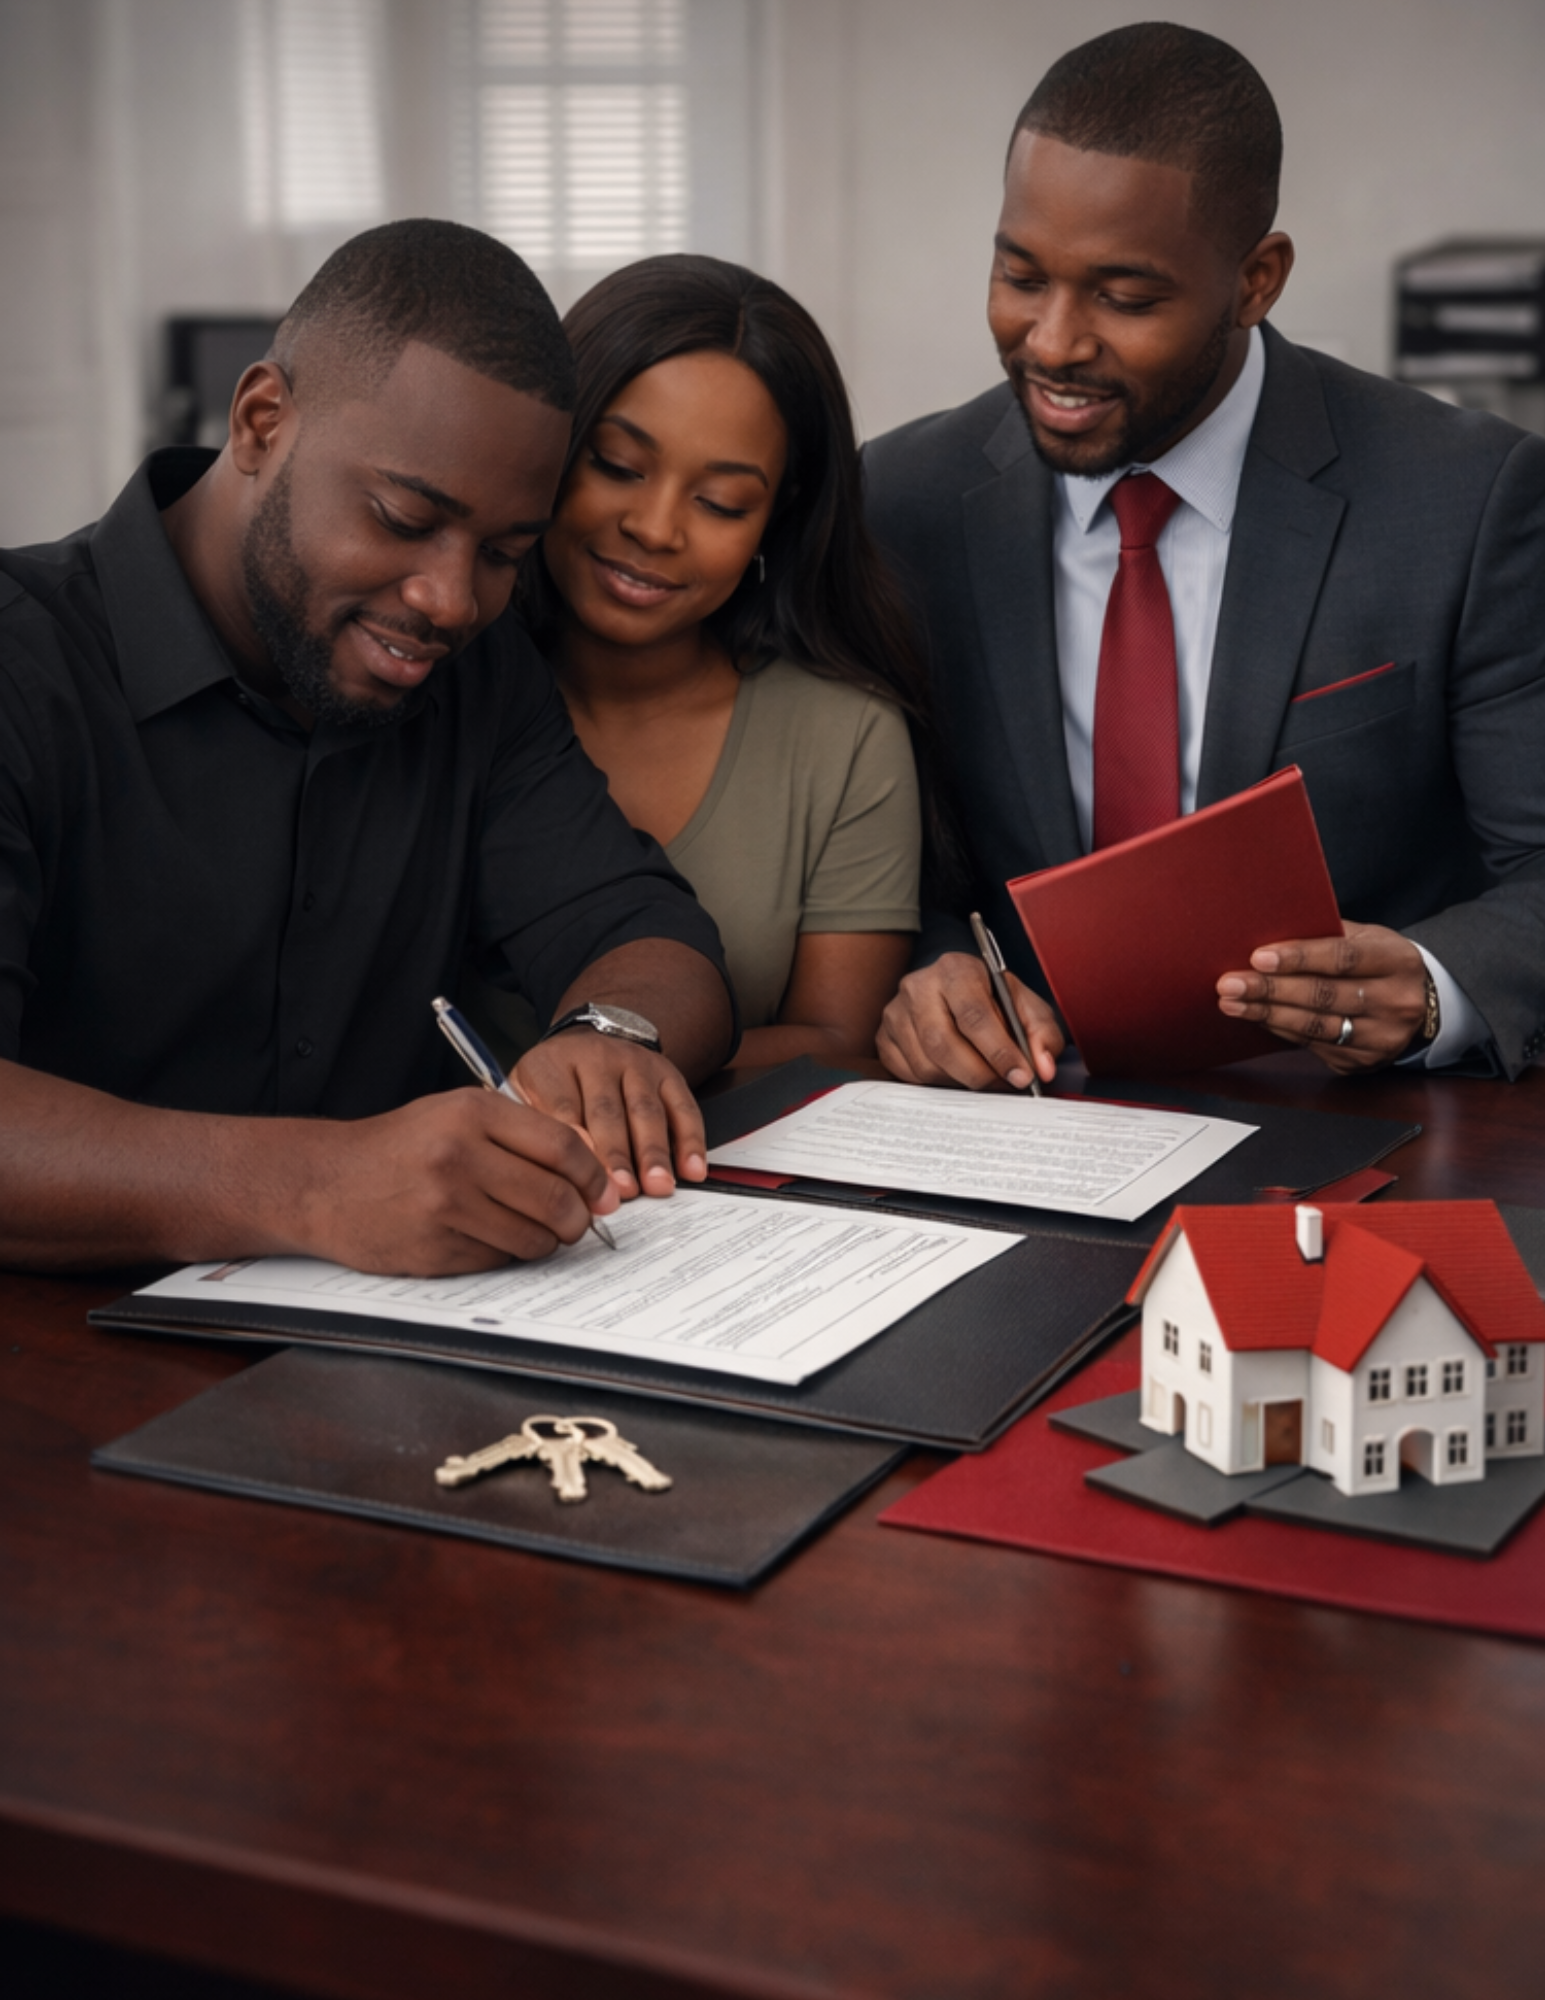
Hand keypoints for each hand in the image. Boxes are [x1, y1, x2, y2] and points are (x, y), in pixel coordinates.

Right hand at [299, 1088, 620, 1273]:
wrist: (324, 1182)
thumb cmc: (399, 1146)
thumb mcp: (456, 1114)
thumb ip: (518, 1133)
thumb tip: (588, 1170)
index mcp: (472, 1114)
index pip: (562, 1147)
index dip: (594, 1176)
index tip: (604, 1194)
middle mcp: (459, 1156)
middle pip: (556, 1198)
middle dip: (579, 1218)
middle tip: (578, 1222)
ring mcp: (445, 1206)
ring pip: (533, 1236)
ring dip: (546, 1241)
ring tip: (534, 1230)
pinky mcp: (434, 1248)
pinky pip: (499, 1259)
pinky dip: (507, 1253)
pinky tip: (488, 1237)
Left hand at [515, 1030, 708, 1197]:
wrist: (588, 1044)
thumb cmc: (553, 1086)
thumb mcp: (524, 1097)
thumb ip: (532, 1131)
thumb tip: (543, 1179)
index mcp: (551, 1066)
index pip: (561, 1106)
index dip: (575, 1144)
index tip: (582, 1177)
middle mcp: (596, 1058)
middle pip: (607, 1111)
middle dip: (617, 1155)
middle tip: (623, 1191)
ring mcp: (635, 1063)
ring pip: (646, 1110)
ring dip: (653, 1152)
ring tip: (657, 1185)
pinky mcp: (667, 1073)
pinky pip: (683, 1107)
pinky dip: (691, 1141)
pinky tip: (692, 1169)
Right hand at [877, 952, 1063, 1088]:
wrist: (956, 991)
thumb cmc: (992, 999)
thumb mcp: (1025, 1005)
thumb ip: (1041, 1033)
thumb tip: (1042, 1068)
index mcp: (956, 969)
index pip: (974, 1015)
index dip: (999, 1051)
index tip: (1021, 1076)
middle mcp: (918, 986)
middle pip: (943, 1043)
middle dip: (978, 1074)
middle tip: (1003, 1087)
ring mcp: (895, 1012)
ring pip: (925, 1064)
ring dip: (959, 1082)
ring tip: (983, 1078)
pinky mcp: (883, 1038)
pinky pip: (908, 1075)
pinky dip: (936, 1084)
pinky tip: (955, 1074)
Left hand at [1216, 922, 1429, 1072]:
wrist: (1421, 1003)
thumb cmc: (1381, 963)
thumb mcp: (1367, 939)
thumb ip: (1327, 935)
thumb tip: (1271, 932)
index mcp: (1397, 961)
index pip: (1342, 959)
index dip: (1298, 958)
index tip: (1258, 957)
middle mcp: (1395, 1002)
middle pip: (1323, 996)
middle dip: (1270, 990)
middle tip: (1230, 984)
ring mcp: (1382, 1037)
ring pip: (1316, 1026)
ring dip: (1267, 1014)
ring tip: (1232, 1003)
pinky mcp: (1365, 1061)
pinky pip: (1315, 1046)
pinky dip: (1282, 1031)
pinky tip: (1259, 1019)